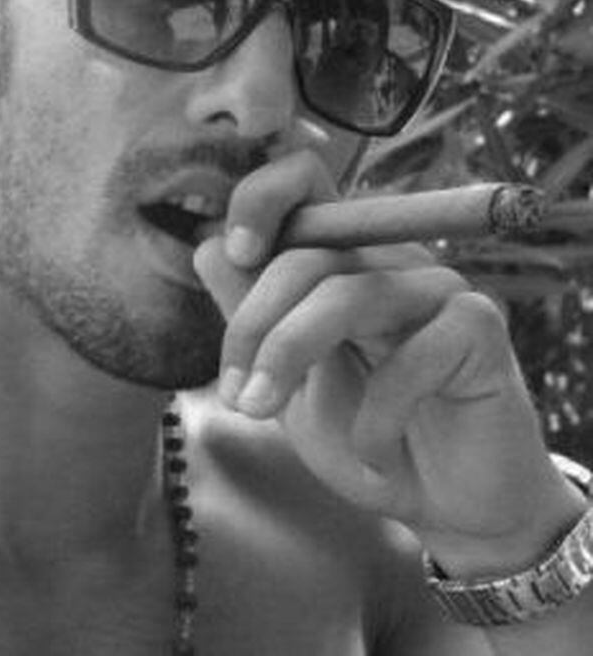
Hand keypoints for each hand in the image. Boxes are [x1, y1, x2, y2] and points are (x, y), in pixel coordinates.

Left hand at [194, 149, 582, 574]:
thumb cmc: (365, 437)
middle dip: (253, 325)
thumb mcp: (289, 385)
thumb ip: (254, 319)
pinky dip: (377, 417)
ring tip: (266, 414)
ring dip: (290, 357)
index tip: (235, 254)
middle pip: (306, 255)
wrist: (445, 509)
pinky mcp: (480, 329)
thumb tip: (208, 249)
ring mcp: (439, 289)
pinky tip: (373, 457)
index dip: (261, 198)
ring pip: (349, 293)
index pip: (305, 181)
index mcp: (344, 261)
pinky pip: (413, 355)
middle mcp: (391, 261)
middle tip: (237, 397)